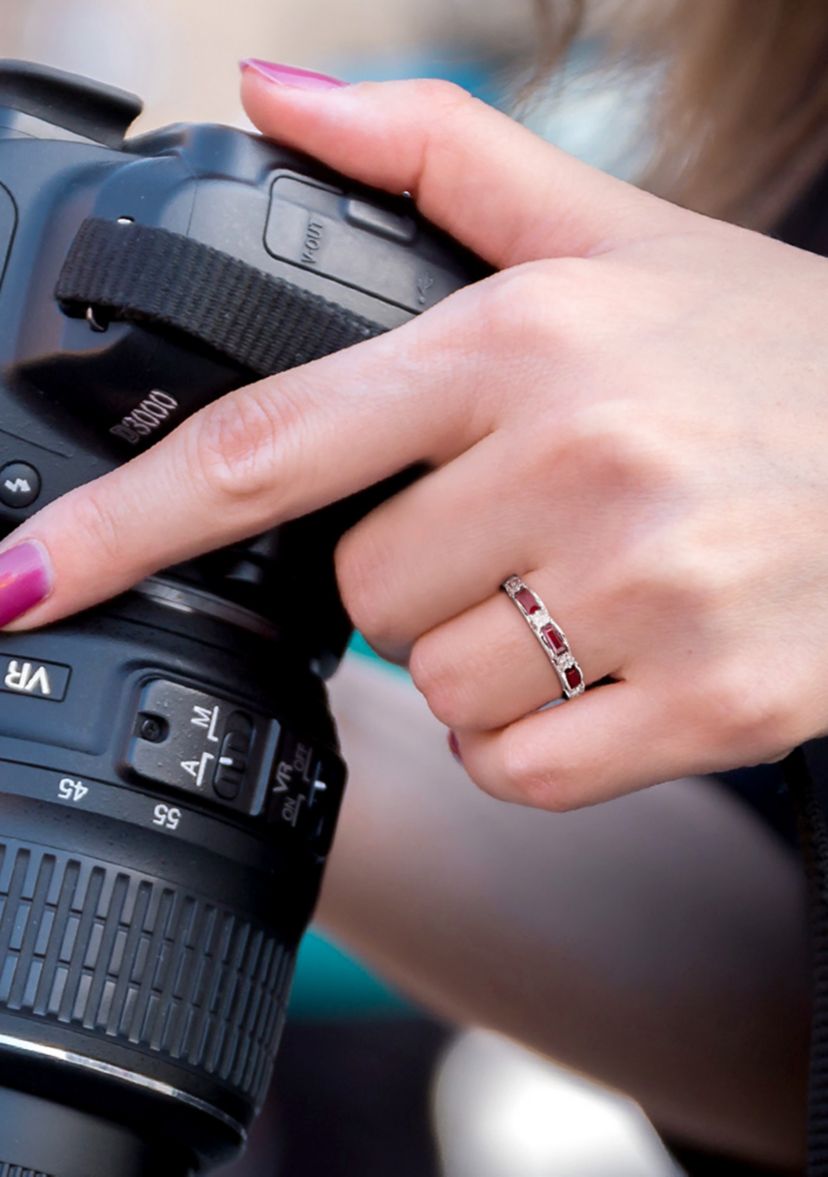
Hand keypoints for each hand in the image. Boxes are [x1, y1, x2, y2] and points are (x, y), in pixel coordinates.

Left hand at [2, 69, 827, 809]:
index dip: (125, 524)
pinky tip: (616, 664)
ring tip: (590, 586)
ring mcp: (648, 590)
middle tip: (531, 523)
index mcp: (524, 344)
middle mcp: (580, 460)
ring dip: (488, 656)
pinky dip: (541, 736)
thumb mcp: (614, 231)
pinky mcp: (707, 702)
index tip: (18, 583)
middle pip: (364, 592)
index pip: (272, 447)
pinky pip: (524, 765)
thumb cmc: (766, 351)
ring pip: (443, 689)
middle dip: (421, 572)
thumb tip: (272, 101)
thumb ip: (433, 156)